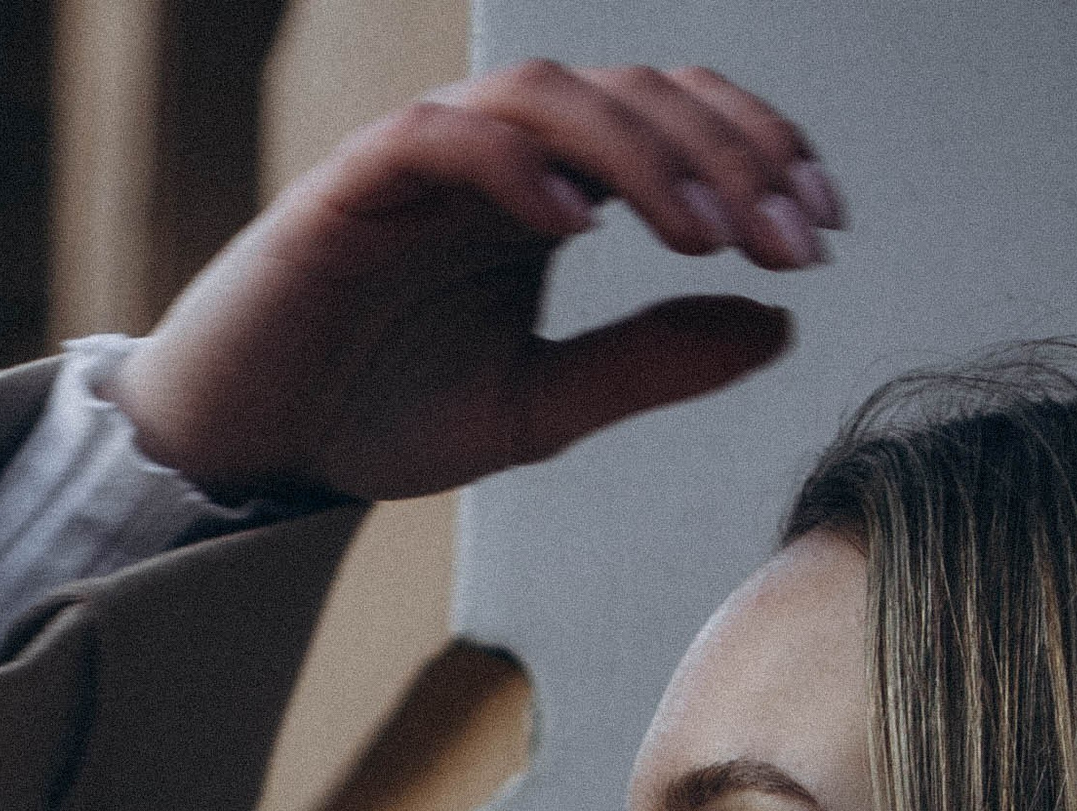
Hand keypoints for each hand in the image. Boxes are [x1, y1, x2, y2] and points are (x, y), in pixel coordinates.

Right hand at [105, 61, 838, 503]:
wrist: (253, 449)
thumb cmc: (377, 415)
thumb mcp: (541, 407)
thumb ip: (651, 362)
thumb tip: (778, 324)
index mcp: (550, 192)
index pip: (675, 126)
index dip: (758, 157)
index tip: (823, 232)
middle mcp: (499, 156)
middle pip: (635, 95)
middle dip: (729, 157)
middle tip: (793, 237)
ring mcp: (426, 157)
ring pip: (552, 97)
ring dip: (643, 153)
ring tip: (703, 231)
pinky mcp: (353, 183)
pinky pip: (444, 137)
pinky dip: (515, 165)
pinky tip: (579, 225)